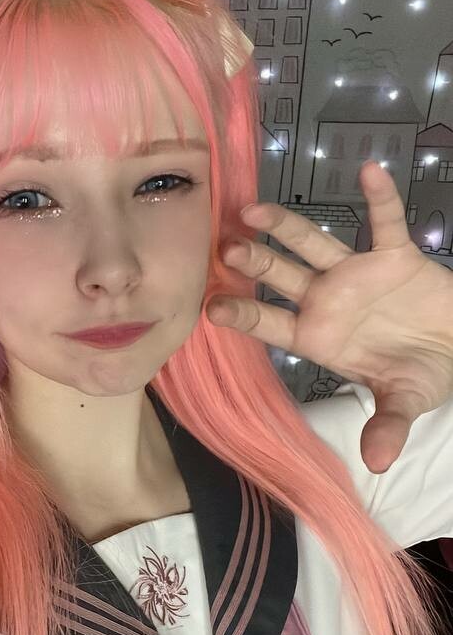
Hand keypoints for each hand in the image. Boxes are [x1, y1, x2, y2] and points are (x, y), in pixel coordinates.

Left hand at [206, 161, 452, 473]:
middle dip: (255, 262)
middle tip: (225, 247)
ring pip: (314, 244)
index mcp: (318, 337)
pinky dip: (380, 198)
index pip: (271, 324)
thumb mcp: (405, 401)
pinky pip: (386, 222)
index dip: (244, 314)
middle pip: (281, 277)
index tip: (212, 307)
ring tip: (253, 208)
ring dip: (286, 227)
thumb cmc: (421, 374)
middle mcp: (327, 301)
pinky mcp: (394, 256)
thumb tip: (379, 462)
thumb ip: (388, 425)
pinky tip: (369, 172)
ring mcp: (356, 275)